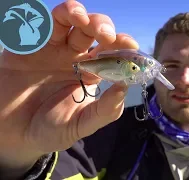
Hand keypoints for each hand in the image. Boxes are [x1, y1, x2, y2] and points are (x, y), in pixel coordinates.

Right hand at [0, 1, 138, 177]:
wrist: (11, 134)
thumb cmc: (49, 129)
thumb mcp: (81, 125)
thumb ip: (105, 110)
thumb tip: (126, 88)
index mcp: (92, 73)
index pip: (112, 52)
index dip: (122, 45)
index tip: (130, 45)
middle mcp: (75, 56)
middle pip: (93, 30)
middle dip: (102, 26)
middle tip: (105, 36)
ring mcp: (51, 49)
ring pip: (67, 20)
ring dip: (76, 14)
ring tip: (81, 20)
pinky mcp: (28, 47)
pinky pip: (37, 26)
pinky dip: (46, 20)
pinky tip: (54, 24)